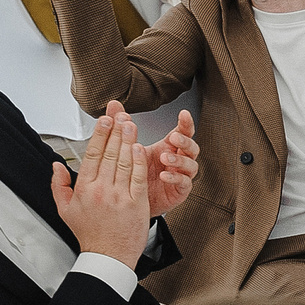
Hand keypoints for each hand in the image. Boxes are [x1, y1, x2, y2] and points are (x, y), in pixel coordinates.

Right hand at [51, 113, 151, 267]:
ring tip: (131, 124)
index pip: (91, 155)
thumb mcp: (64, 210)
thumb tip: (56, 165)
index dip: (99, 134)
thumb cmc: (90, 234)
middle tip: (120, 115)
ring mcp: (119, 196)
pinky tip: (140, 148)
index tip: (104, 120)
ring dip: (128, 141)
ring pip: (123, 162)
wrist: (108, 257)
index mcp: (84, 189)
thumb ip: (58, 185)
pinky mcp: (136, 204)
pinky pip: (137, 178)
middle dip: (115, 131)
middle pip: (108, 154)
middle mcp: (101, 190)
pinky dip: (138, 161)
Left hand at [123, 102, 196, 217]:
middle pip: (191, 147)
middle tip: (174, 138)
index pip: (183, 132)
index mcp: (168, 146)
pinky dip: (175, 178)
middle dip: (185, 141)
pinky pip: (184, 182)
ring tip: (166, 157)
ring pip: (191, 164)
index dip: (186, 123)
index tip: (183, 113)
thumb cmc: (134, 172)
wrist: (131, 200)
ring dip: (180, 159)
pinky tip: (164, 175)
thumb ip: (122, 124)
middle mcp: (178, 159)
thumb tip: (114, 104)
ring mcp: (181, 175)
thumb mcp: (127, 146)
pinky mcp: (179, 190)